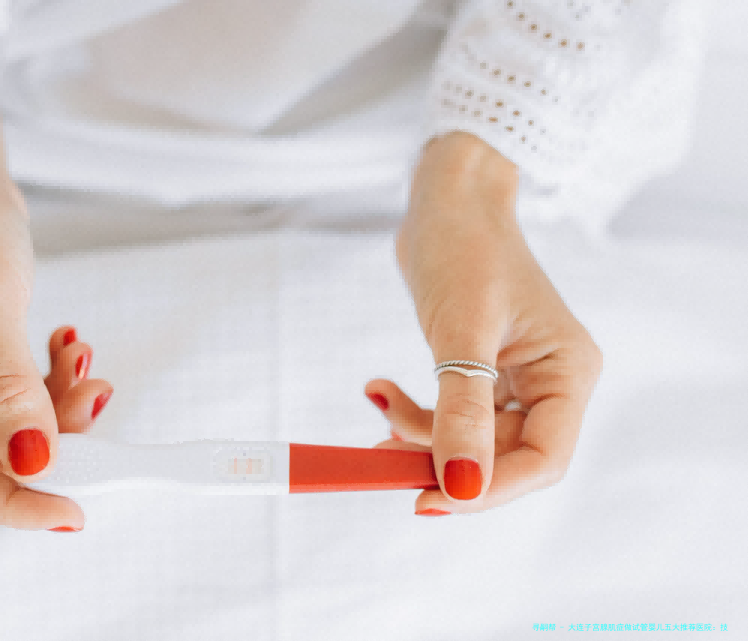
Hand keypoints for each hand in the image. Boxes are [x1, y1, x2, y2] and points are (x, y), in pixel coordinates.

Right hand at [0, 153, 110, 530]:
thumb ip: (10, 387)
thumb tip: (35, 460)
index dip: (13, 503)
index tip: (72, 509)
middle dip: (53, 441)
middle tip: (97, 403)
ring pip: (17, 423)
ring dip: (61, 404)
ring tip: (87, 361)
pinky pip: (26, 389)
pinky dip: (56, 376)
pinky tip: (71, 345)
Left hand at [367, 132, 601, 513]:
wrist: (445, 200)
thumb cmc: (464, 248)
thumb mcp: (461, 331)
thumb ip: (463, 411)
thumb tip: (462, 488)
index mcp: (568, 372)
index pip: (544, 458)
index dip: (489, 489)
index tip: (428, 499)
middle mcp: (550, 381)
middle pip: (504, 456)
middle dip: (443, 460)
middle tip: (383, 457)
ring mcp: (515, 377)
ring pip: (470, 440)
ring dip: (420, 433)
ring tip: (379, 399)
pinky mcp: (480, 370)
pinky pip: (451, 414)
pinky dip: (415, 412)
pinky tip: (380, 390)